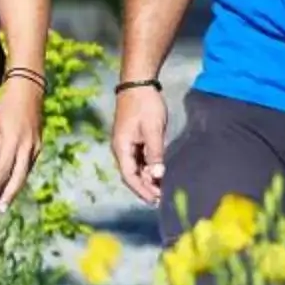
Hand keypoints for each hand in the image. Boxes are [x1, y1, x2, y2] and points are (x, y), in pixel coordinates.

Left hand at [0, 85, 42, 211]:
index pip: (3, 168)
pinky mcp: (39, 146)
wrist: (29, 92)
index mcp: (15, 141)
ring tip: (1, 201)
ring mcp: (36, 147)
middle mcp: (29, 147)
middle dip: (9, 195)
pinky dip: (19, 176)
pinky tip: (11, 185)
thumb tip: (1, 162)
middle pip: (19, 177)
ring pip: (25, 173)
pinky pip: (28, 165)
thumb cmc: (7, 107)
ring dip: (13, 188)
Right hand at [111, 84, 166, 205]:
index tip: (155, 200)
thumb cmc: (145, 105)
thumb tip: (158, 175)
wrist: (138, 84)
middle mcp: (121, 149)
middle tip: (163, 196)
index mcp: (121, 148)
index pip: (129, 176)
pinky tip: (160, 171)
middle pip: (131, 175)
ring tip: (163, 186)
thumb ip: (155, 153)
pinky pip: (139, 160)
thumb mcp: (153, 129)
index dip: (142, 190)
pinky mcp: (133, 140)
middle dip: (146, 187)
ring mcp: (126, 145)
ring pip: (136, 168)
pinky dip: (149, 168)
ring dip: (148, 178)